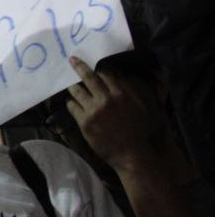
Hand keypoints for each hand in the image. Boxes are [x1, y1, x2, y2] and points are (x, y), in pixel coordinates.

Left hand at [65, 56, 176, 176]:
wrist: (136, 156)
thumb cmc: (144, 132)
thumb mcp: (146, 107)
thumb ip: (135, 90)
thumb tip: (125, 77)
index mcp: (123, 94)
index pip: (106, 74)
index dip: (99, 69)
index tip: (93, 65)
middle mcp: (107, 99)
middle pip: (89, 77)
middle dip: (79, 67)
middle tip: (72, 60)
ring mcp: (94, 110)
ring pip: (77, 91)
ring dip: (73, 86)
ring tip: (70, 84)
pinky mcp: (85, 123)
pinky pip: (72, 107)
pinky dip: (71, 103)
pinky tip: (72, 102)